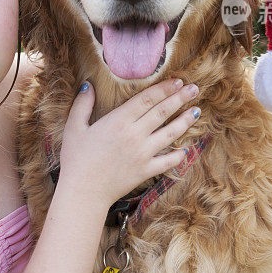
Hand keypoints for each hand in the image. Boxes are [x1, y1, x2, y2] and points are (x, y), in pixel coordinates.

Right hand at [58, 79, 199, 206]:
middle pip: (162, 112)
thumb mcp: (74, 127)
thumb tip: (89, 85)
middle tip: (194, 88)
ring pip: (170, 134)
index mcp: (118, 121)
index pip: (147, 99)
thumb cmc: (75, 159)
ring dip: (184, 121)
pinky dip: (178, 155)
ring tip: (196, 111)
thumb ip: (82, 104)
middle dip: (180, 98)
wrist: (83, 191)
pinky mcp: (146, 171)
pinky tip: (185, 149)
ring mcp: (143, 154)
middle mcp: (135, 135)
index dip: (164, 88)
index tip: (177, 81)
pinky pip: (167, 162)